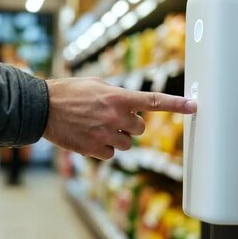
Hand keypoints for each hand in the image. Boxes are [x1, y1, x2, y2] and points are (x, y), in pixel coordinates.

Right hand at [43, 77, 196, 159]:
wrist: (43, 108)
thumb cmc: (69, 92)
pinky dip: (104, 148)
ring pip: (127, 143)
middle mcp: (115, 117)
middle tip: (113, 117)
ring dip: (117, 137)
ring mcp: (105, 135)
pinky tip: (89, 136)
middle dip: (131, 124)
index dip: (177, 104)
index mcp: (118, 97)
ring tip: (97, 126)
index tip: (194, 106)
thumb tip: (133, 104)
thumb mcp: (96, 84)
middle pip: (140, 128)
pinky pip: (111, 154)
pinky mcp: (94, 149)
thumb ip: (118, 94)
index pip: (154, 102)